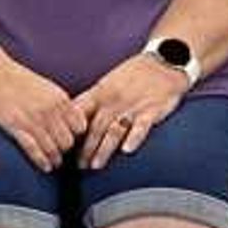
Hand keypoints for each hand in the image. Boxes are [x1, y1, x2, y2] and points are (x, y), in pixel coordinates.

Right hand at [0, 64, 86, 171]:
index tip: (71, 138)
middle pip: (68, 142)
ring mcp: (33, 121)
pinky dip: (42, 162)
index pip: (80, 127)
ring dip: (55, 159)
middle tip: (61, 151)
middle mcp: (49, 112)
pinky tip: (46, 167)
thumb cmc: (21, 82)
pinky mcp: (17, 128)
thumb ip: (63, 104)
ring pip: (53, 149)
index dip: (76, 135)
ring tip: (54, 162)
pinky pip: (34, 151)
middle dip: (65, 149)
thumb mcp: (49, 88)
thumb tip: (76, 120)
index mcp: (60, 100)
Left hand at [72, 52, 190, 165]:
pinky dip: (134, 137)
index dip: (70, 130)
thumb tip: (71, 120)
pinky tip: (127, 150)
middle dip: (85, 148)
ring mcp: (132, 106)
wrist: (164, 61)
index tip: (63, 146)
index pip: (80, 113)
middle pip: (95, 127)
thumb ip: (92, 101)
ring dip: (104, 149)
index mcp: (100, 93)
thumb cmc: (133, 75)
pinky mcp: (152, 110)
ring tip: (96, 165)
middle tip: (78, 166)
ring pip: (114, 130)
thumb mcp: (107, 83)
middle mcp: (113, 100)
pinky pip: (142, 126)